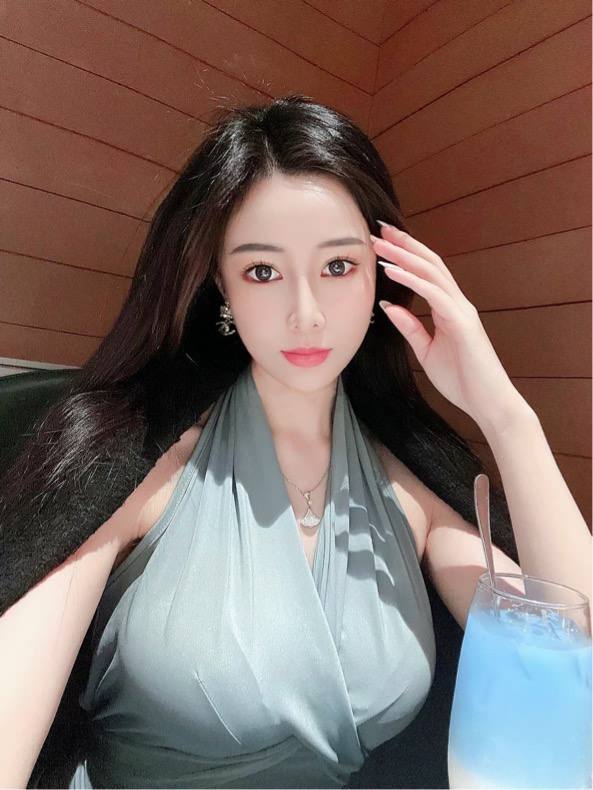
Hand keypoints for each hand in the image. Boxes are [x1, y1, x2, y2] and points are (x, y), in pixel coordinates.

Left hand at [372, 222, 530, 432]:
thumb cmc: (462, 381)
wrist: (488, 403)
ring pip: (431, 272)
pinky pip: (433, 294)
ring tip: (380, 243)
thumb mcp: (427, 352)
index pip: (426, 273)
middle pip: (429, 263)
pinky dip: (411, 279)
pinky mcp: (462, 322)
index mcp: (449, 309)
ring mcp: (462, 311)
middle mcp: (457, 304)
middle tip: (379, 228)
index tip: (384, 242)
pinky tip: (392, 269)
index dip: (406, 254)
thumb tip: (389, 306)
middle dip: (404, 244)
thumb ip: (410, 328)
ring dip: (403, 255)